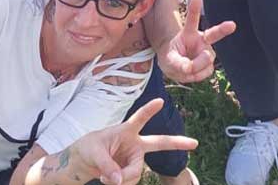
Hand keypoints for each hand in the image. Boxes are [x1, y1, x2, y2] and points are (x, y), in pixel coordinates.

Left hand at [52, 99, 198, 184]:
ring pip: (136, 173)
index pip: (139, 119)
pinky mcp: (132, 171)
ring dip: (122, 179)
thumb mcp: (93, 153)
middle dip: (177, 143)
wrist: (83, 163)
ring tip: (106, 177)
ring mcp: (135, 158)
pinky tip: (109, 180)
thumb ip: (107, 166)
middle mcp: (135, 144)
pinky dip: (120, 184)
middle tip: (194, 143)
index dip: (149, 110)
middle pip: (159, 143)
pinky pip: (131, 181)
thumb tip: (120, 181)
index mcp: (126, 131)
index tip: (160, 101)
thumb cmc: (88, 149)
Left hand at [159, 0, 235, 82]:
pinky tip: (191, 72)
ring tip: (185, 67)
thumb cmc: (172, 58)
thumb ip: (178, 63)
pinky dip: (197, 75)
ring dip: (195, 67)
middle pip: (213, 34)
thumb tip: (190, 69)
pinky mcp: (209, 65)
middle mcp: (201, 41)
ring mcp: (207, 52)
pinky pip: (206, 71)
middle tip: (232, 25)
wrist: (176, 68)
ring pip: (206, 60)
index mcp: (189, 33)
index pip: (192, 20)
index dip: (194, 8)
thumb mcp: (169, 60)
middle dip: (223, 29)